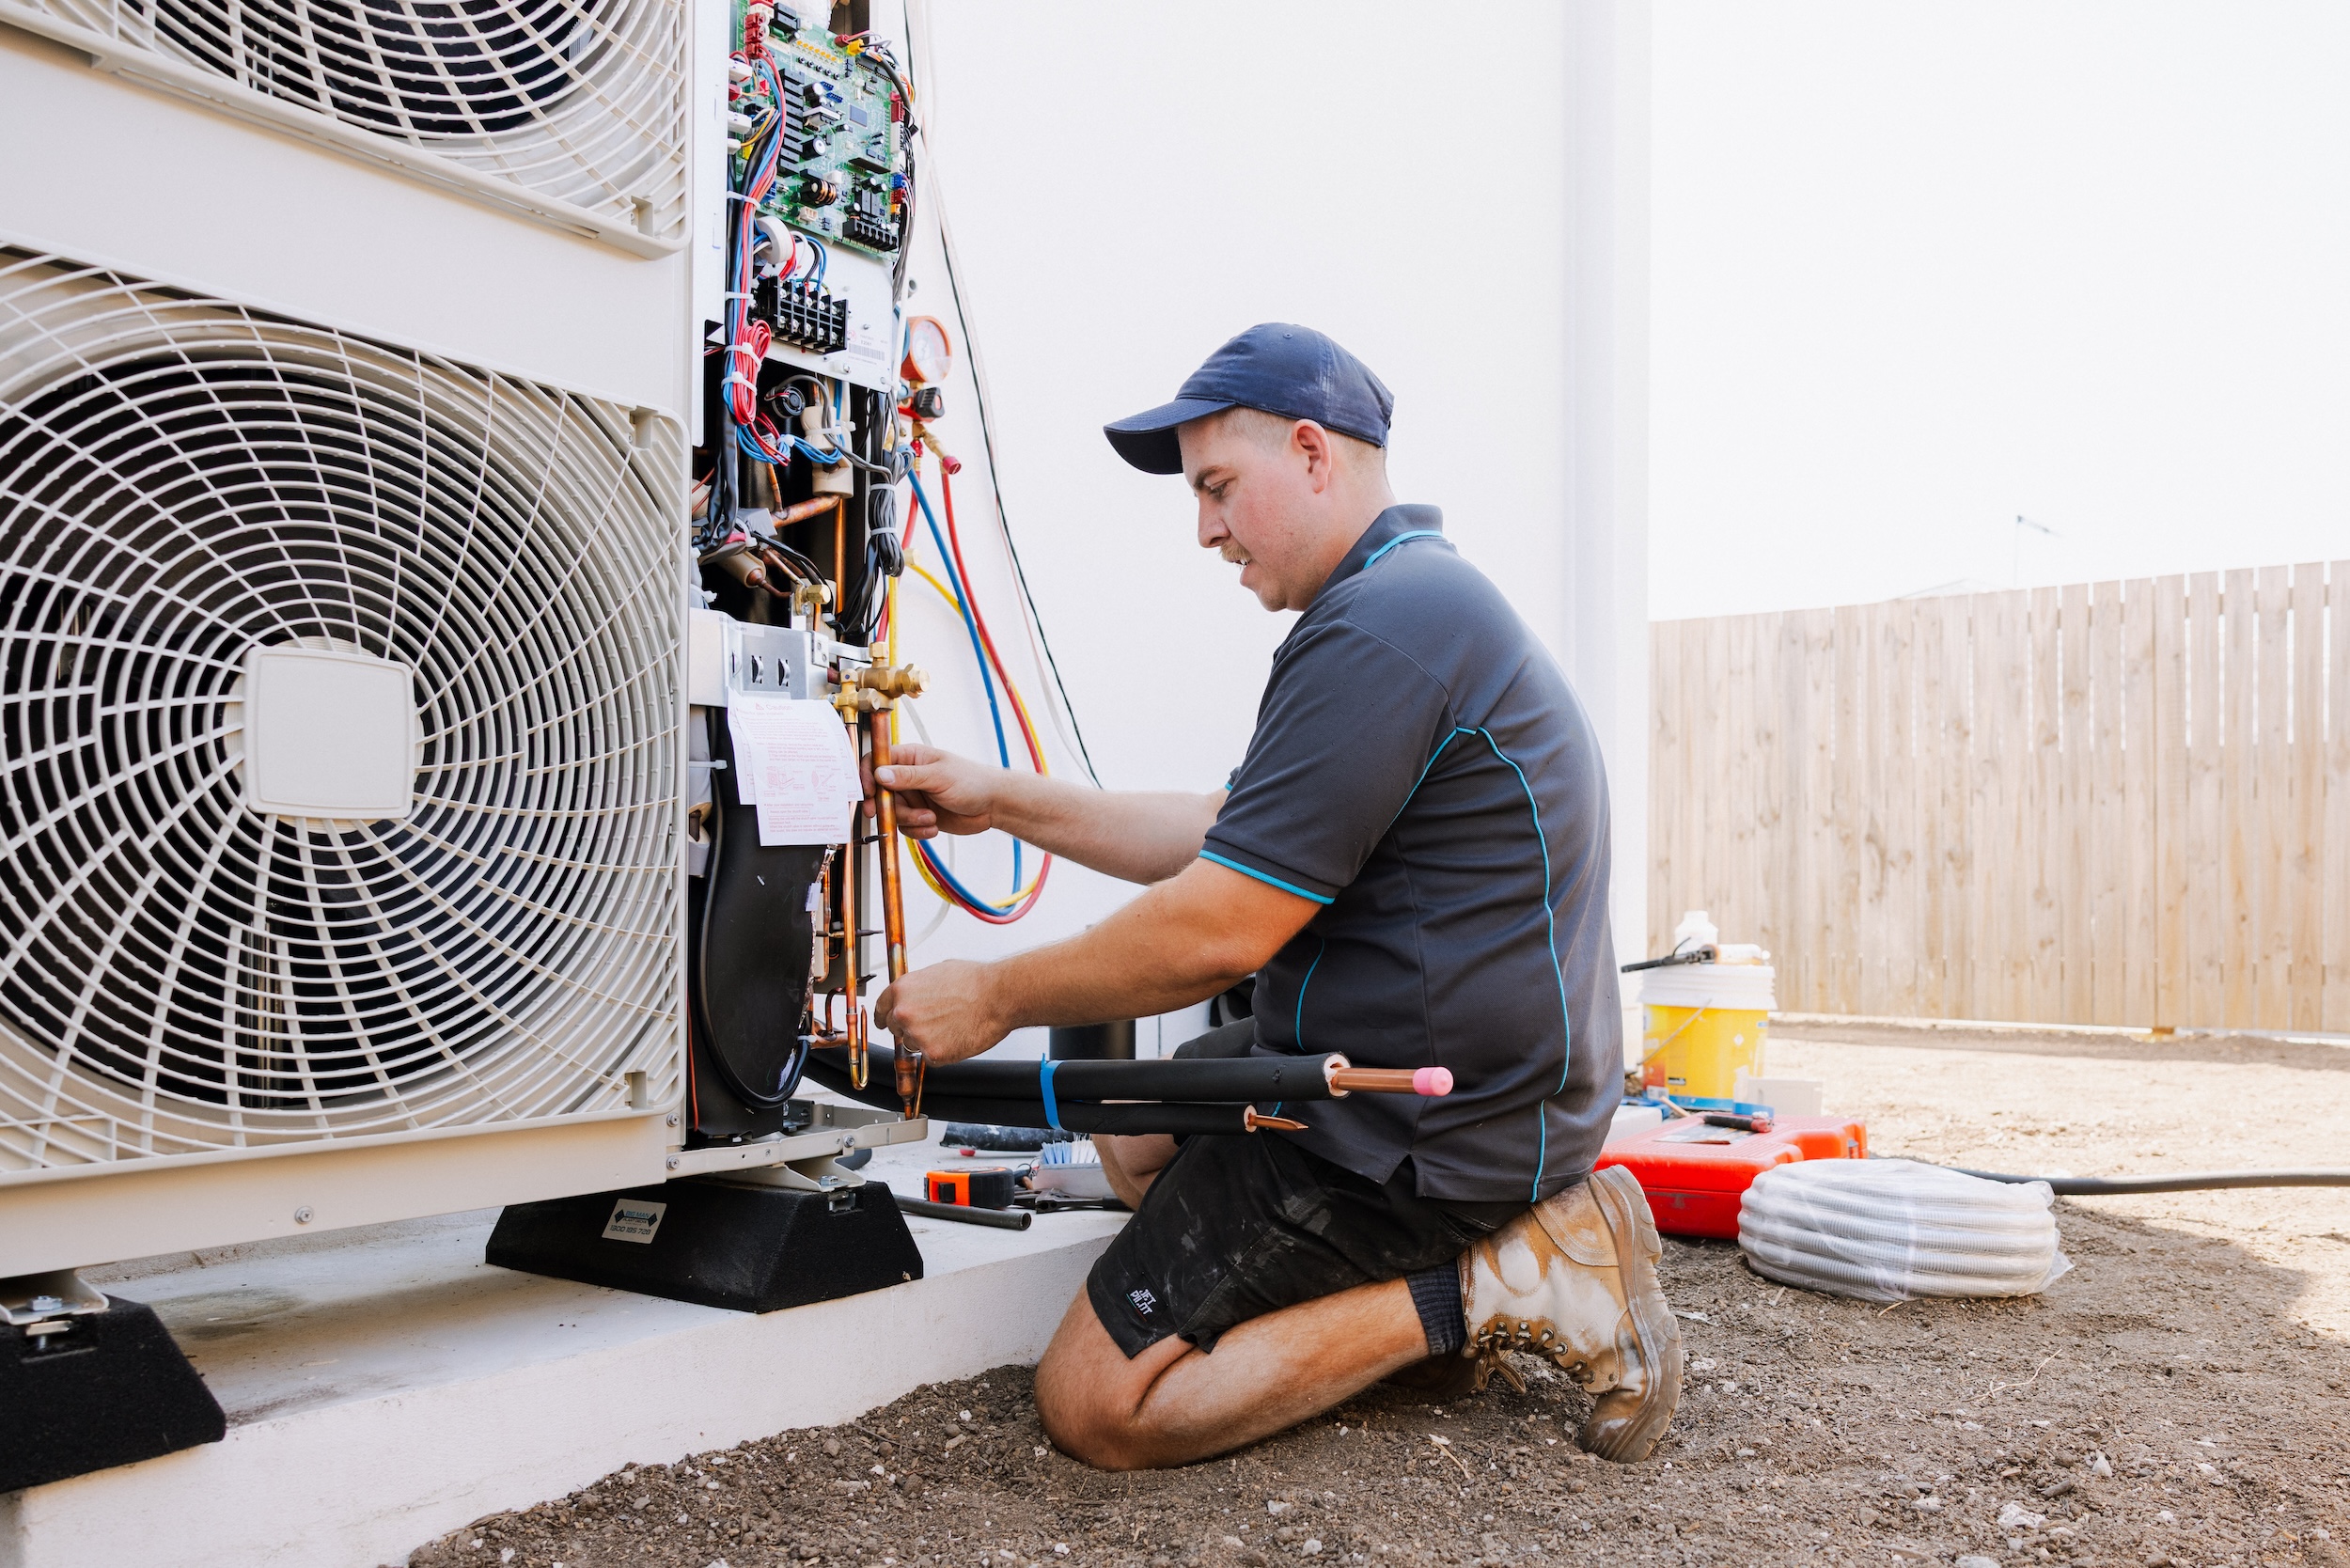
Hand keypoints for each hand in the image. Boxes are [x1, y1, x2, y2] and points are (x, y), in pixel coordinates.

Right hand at [869, 743, 999, 839]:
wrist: (993, 805)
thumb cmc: (972, 781)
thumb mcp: (939, 776)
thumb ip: (908, 776)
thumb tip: (880, 774)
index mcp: (910, 758)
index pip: (877, 761)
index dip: (867, 776)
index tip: (868, 792)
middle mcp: (908, 777)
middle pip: (880, 793)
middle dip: (888, 807)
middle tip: (887, 814)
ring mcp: (913, 797)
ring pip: (892, 813)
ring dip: (909, 820)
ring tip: (930, 818)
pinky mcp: (919, 816)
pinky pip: (905, 827)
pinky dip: (917, 830)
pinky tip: (934, 827)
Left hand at [873, 959, 1009, 1063]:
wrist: (997, 996)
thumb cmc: (975, 982)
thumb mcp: (937, 972)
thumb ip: (917, 987)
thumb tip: (914, 994)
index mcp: (902, 990)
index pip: (881, 1009)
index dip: (885, 1016)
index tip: (885, 1021)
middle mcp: (904, 1013)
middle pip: (895, 1028)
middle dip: (910, 1027)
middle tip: (933, 1023)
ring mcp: (917, 1035)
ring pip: (913, 1044)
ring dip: (928, 1040)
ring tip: (951, 1026)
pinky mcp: (932, 1053)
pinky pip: (930, 1057)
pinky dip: (943, 1051)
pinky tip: (957, 1035)